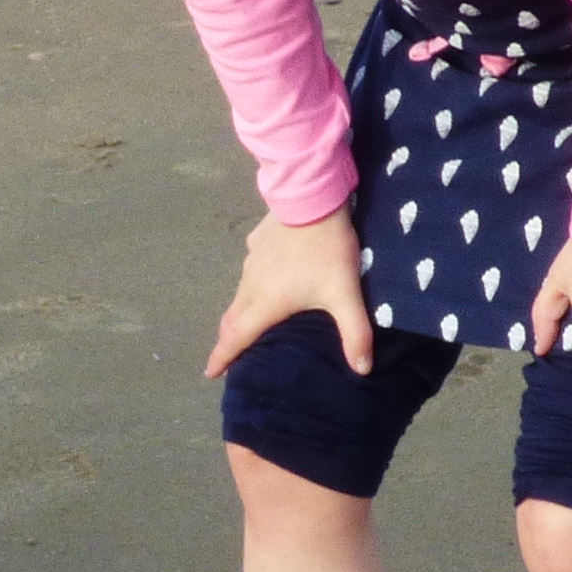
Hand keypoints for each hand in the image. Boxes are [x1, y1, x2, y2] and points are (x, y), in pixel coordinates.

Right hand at [206, 209, 372, 377]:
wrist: (314, 198)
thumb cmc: (326, 250)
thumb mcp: (345, 293)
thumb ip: (355, 333)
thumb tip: (362, 370)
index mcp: (267, 303)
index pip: (237, 337)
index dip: (222, 357)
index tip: (210, 373)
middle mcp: (251, 284)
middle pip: (233, 319)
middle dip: (228, 339)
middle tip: (228, 353)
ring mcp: (251, 261)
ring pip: (239, 294)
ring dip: (239, 312)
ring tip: (248, 321)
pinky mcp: (256, 242)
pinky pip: (250, 269)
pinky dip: (252, 283)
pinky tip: (265, 278)